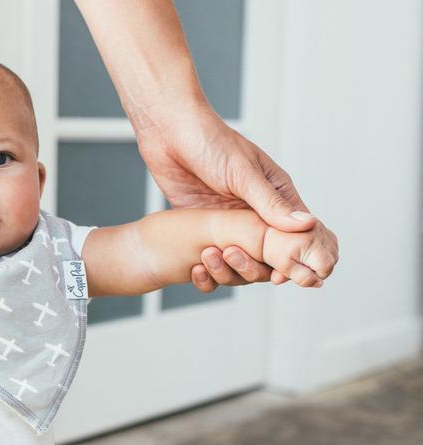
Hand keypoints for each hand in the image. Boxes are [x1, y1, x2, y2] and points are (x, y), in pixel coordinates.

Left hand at [136, 103, 335, 291]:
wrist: (169, 133)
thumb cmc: (210, 142)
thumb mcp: (243, 174)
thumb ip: (272, 203)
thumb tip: (307, 225)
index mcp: (276, 193)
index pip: (300, 232)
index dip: (304, 256)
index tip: (303, 277)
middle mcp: (256, 212)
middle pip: (273, 253)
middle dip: (270, 268)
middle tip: (267, 278)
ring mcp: (231, 223)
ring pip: (243, 259)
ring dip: (236, 268)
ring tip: (222, 258)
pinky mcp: (206, 229)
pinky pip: (215, 257)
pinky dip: (212, 268)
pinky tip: (202, 269)